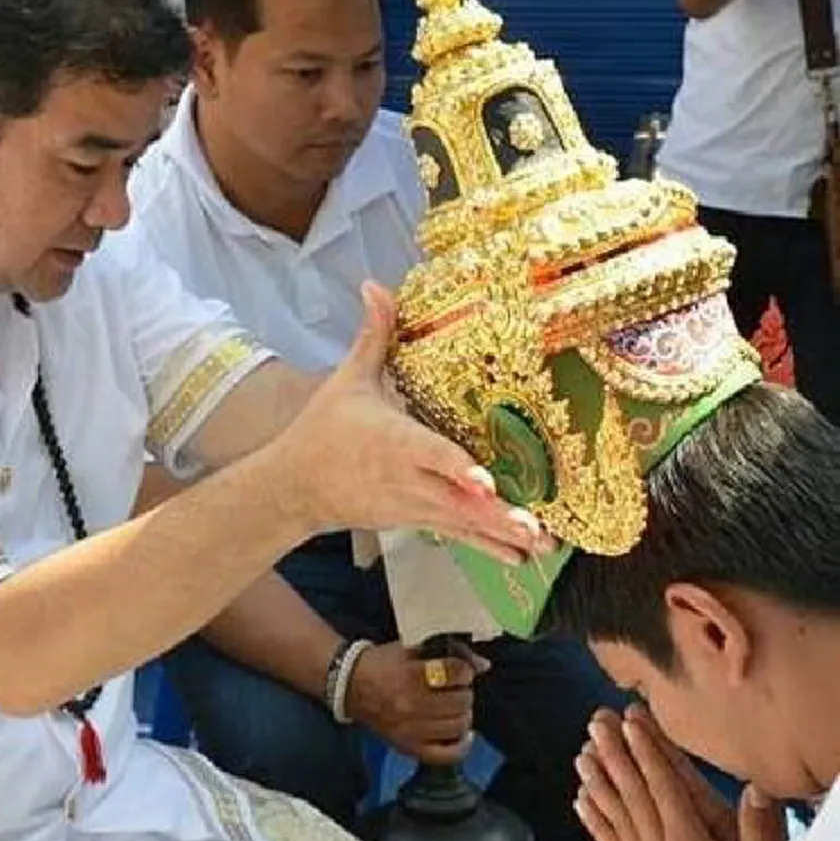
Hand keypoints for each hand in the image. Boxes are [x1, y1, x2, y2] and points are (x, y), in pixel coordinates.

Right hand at [272, 283, 551, 564]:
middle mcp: (407, 478)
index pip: (429, 454)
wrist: (296, 487)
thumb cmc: (324, 431)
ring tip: (542, 544)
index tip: (484, 482)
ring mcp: (412, 505)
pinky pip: (456, 535)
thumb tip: (375, 284)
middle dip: (496, 515)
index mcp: (393, 440)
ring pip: (462, 523)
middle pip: (456, 500)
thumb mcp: (348, 380)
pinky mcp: (415, 521)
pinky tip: (521, 555)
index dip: (457, 469)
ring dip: (501, 535)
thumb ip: (374, 335)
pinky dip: (488, 546)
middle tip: (536, 527)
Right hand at [348, 642, 476, 764]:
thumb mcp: (411, 648)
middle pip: (460, 701)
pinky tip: (463, 734)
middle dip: (464, 691)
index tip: (461, 670)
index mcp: (410, 675)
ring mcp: (410, 730)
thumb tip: (482, 665)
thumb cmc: (382, 664)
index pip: (456, 673)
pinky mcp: (408, 747)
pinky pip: (446, 754)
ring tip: (456, 707)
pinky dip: (461, 745)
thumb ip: (448, 653)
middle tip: (456, 688)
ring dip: (463, 714)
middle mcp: (411, 705)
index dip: (464, 670)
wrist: (351, 686)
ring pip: (458, 726)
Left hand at [574, 707, 788, 840]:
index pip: (663, 787)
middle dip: (614, 754)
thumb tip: (754, 787)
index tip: (630, 722)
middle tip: (596, 722)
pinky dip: (593, 820)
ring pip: (615, 814)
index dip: (646, 752)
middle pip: (632, 792)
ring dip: (597, 781)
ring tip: (580, 753)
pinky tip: (579, 801)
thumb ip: (758, 833)